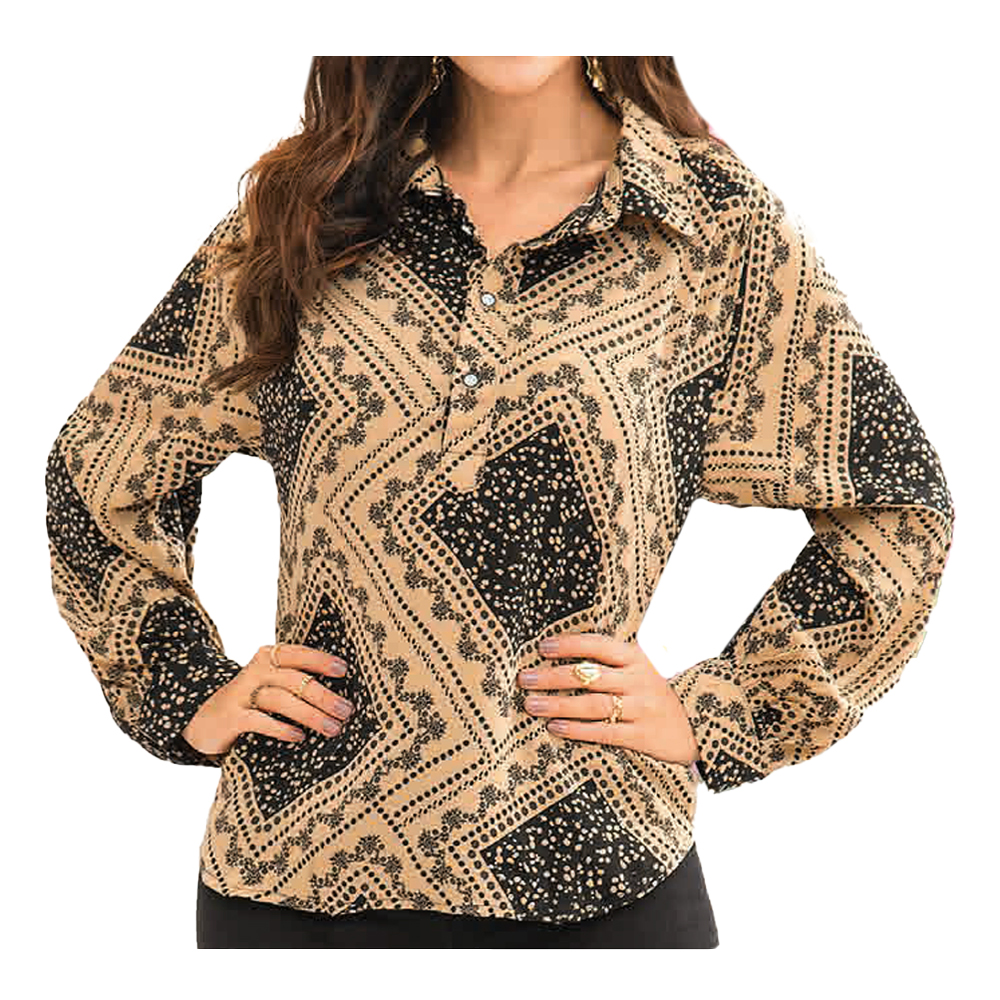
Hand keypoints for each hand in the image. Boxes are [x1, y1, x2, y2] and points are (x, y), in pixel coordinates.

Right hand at [180, 643, 354, 756]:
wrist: (203, 718)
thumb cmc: (250, 701)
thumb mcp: (269, 684)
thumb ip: (294, 681)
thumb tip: (340, 695)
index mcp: (267, 658)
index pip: (296, 653)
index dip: (320, 660)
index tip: (343, 670)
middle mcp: (254, 671)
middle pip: (294, 679)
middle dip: (323, 696)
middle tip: (346, 710)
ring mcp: (241, 694)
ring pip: (280, 699)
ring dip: (310, 714)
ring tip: (332, 728)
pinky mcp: (230, 717)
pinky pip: (258, 721)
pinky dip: (281, 728)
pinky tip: (299, 737)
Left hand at [518, 632, 699, 765]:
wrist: (701, 726)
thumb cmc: (658, 694)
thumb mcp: (642, 669)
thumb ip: (612, 661)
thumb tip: (564, 653)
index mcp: (637, 658)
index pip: (598, 645)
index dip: (568, 644)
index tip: (541, 647)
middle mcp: (639, 680)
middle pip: (588, 676)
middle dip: (552, 676)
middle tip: (525, 679)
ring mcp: (642, 708)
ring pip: (592, 704)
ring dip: (557, 704)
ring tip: (531, 705)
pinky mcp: (643, 736)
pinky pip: (605, 732)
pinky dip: (577, 730)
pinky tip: (555, 728)